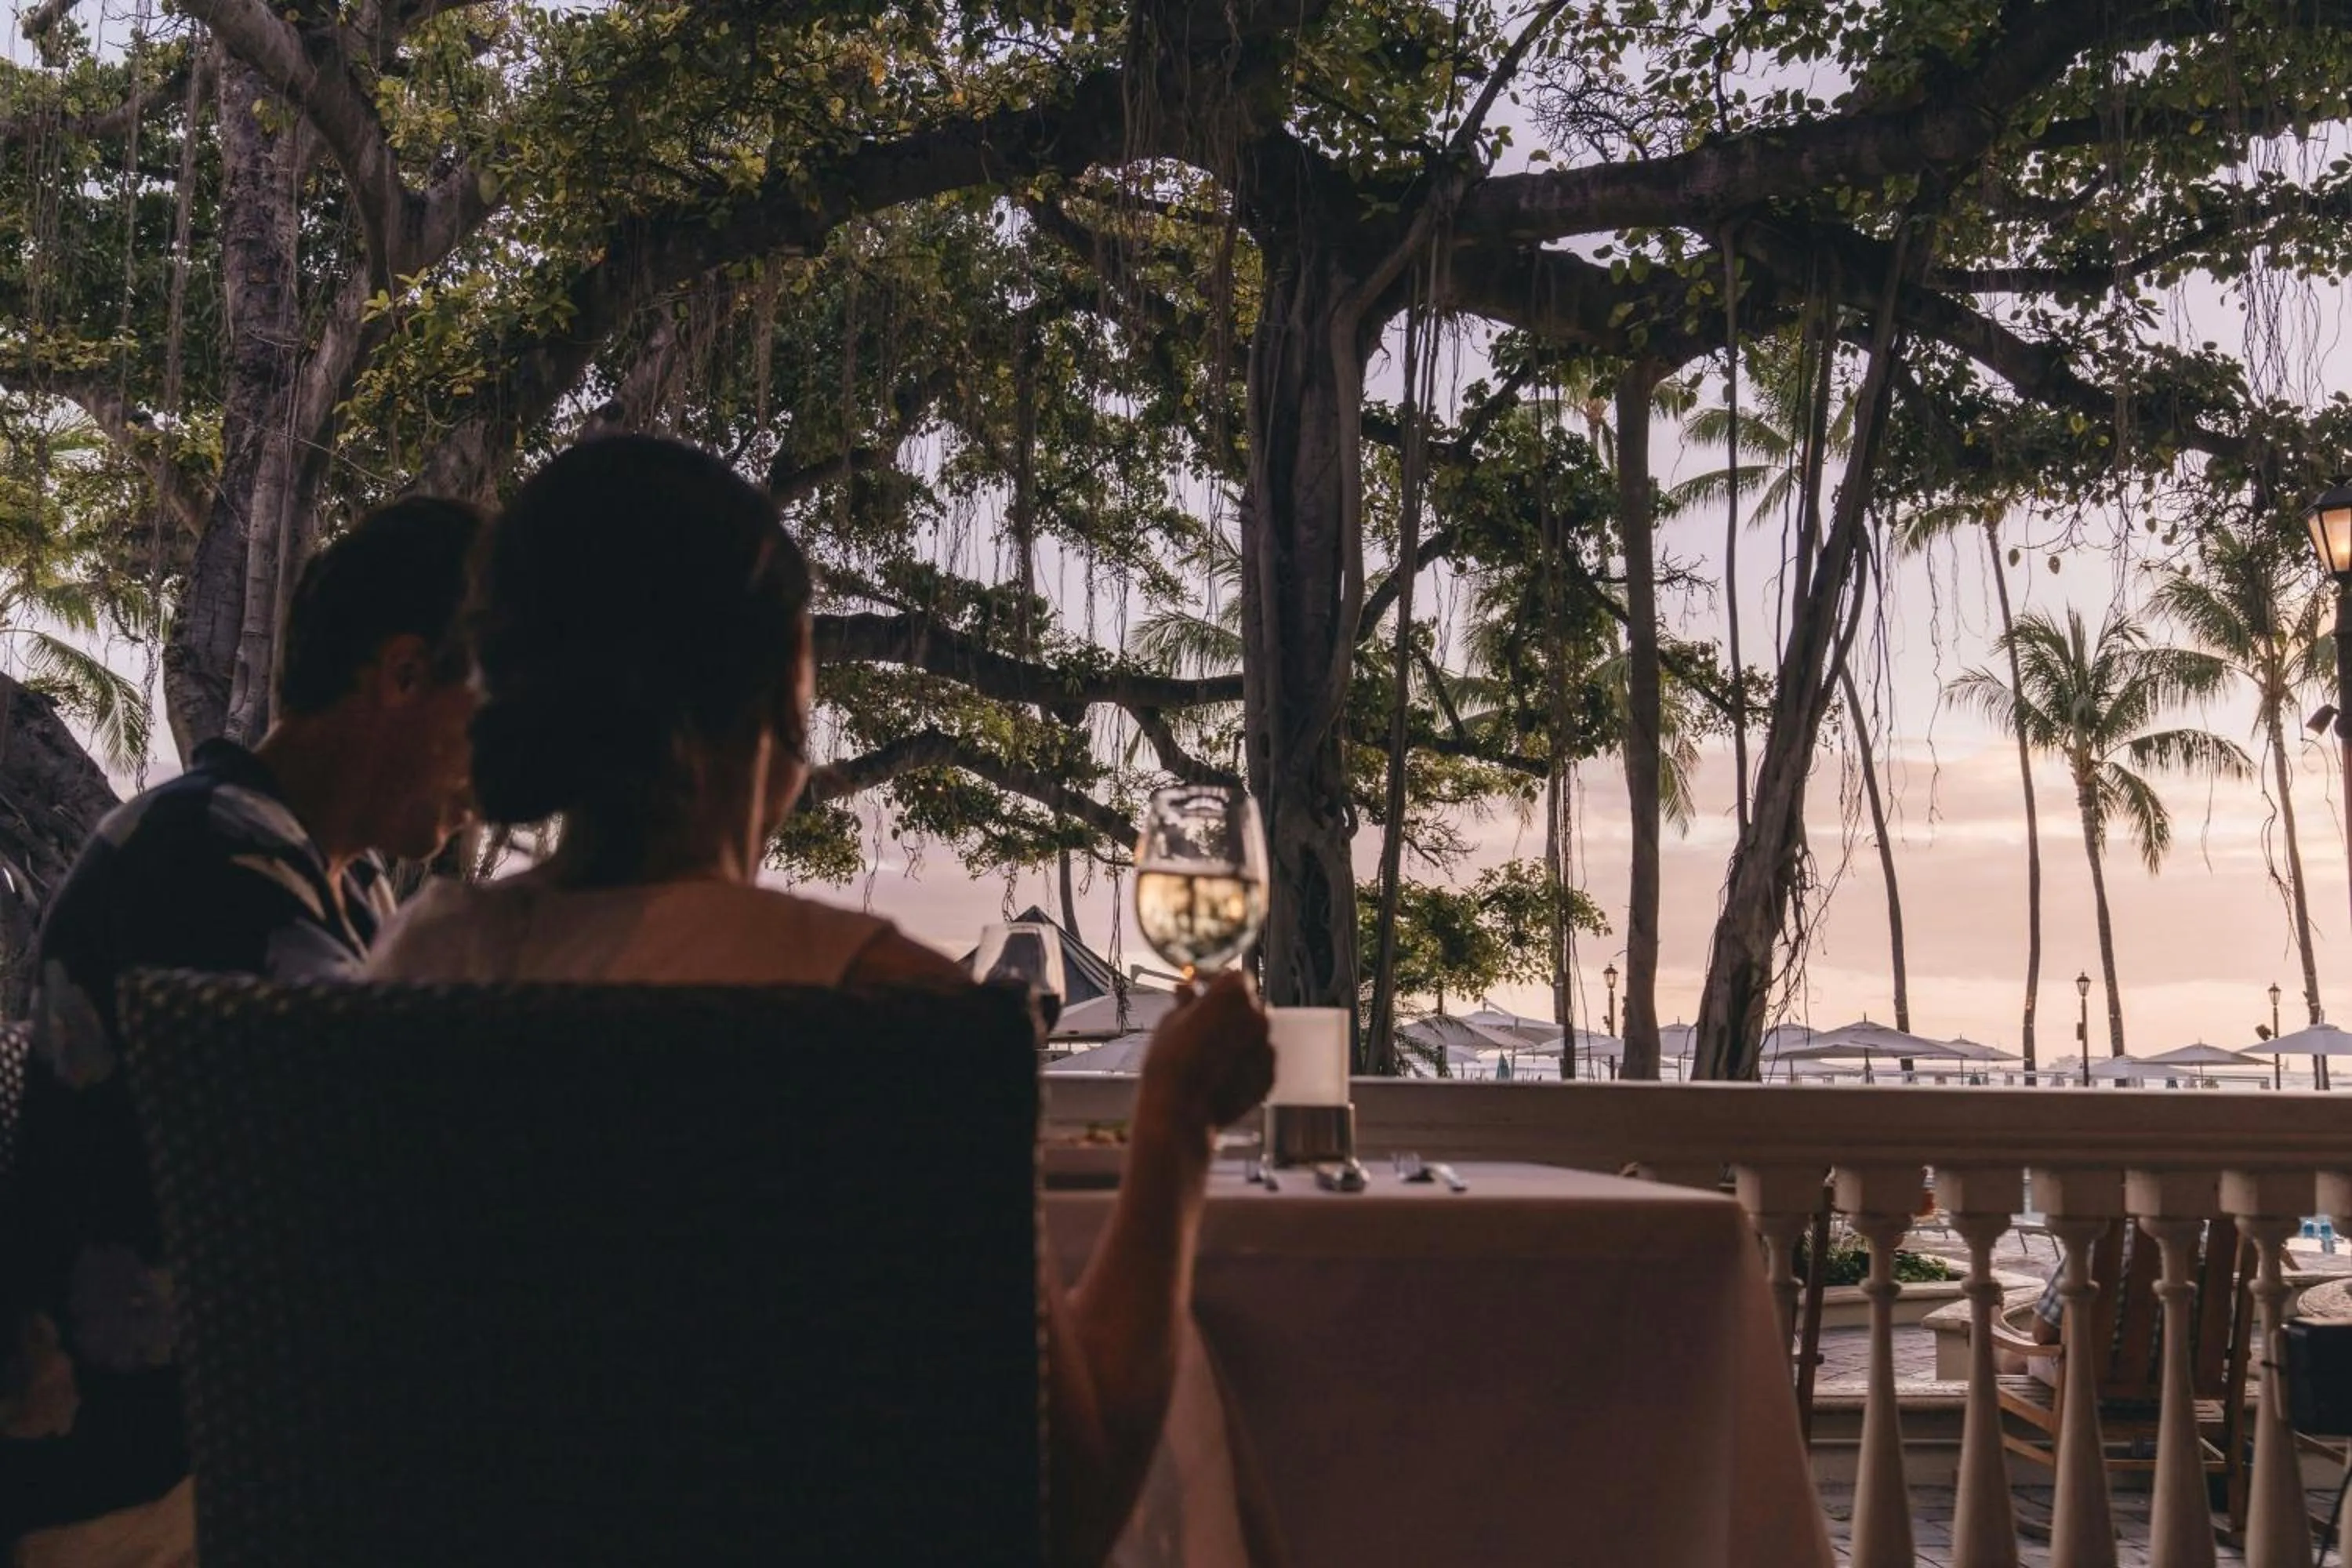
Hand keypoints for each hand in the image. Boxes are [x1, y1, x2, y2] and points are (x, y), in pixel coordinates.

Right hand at [1137, 970, 1273, 1133]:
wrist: (1178, 1110)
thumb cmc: (1169, 1064)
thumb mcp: (1170, 1022)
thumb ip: (1186, 1002)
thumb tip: (1187, 991)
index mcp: (1233, 994)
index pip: (1234, 976)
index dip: (1216, 981)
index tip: (1201, 987)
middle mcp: (1257, 1016)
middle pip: (1248, 1004)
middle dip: (1229, 1010)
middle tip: (1205, 1021)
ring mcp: (1266, 1047)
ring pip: (1255, 1033)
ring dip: (1239, 1036)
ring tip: (1211, 1051)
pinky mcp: (1269, 1075)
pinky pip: (1259, 1060)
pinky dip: (1246, 1062)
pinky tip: (1222, 1071)